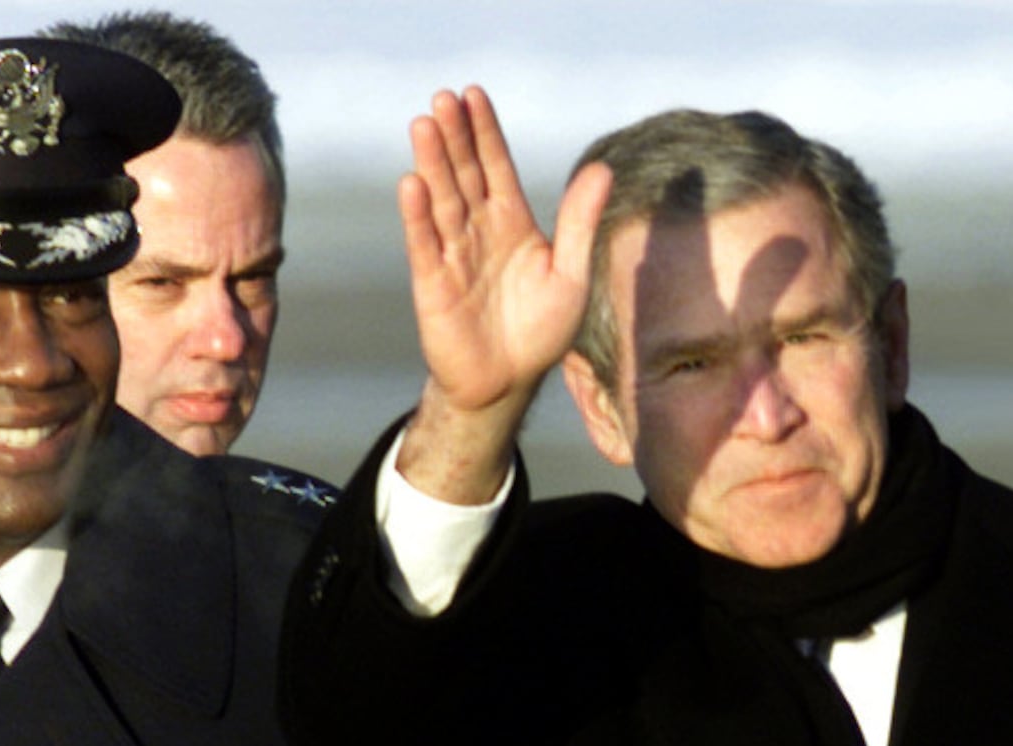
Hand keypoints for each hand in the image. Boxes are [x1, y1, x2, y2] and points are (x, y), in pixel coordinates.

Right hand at [396, 86, 610, 501]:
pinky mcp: (432, 284)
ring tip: (425, 125)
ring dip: (432, 163)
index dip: (485, 133)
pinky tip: (412, 183)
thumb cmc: (540, 332)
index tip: (474, 95)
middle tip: (443, 98)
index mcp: (512, 224)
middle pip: (464, 175)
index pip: (496, 168)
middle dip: (454, 137)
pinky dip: (417, 216)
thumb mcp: (571, 275)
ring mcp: (452, 255)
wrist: (507, 384)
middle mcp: (478, 232)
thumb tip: (601, 169)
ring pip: (441, 201)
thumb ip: (580, 223)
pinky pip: (424, 244)